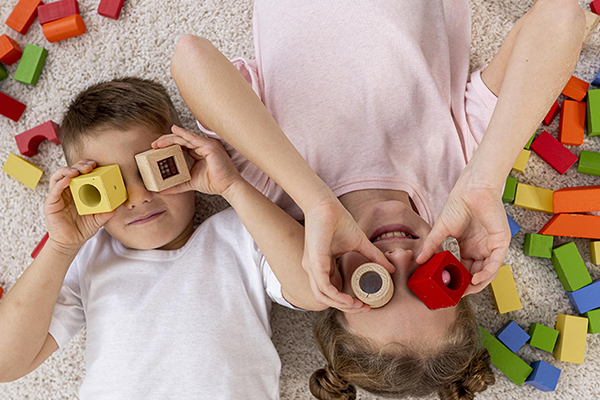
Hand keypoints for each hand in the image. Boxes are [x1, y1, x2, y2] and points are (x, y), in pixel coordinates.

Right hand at [45, 160, 115, 253]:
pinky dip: (60, 183)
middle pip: (70, 171)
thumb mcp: (99, 219)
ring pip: (59, 176)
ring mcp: (58, 196)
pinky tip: (68, 180)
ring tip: (78, 171)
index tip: (96, 165)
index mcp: (79, 191)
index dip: (87, 166)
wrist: (70, 242)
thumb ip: (107, 212)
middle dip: (79, 165)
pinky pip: (54, 190)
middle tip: (90, 166)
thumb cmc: (83, 228)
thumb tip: (117, 206)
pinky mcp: (51, 203)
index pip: (81, 173)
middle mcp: (68, 190)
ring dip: (68, 170)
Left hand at [151, 126, 241, 195]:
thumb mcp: (190, 182)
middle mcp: (204, 146)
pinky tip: (174, 132)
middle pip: (181, 140)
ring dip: (170, 139)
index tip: (156, 149)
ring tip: (158, 142)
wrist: (228, 187)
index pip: (181, 145)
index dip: (168, 146)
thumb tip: (162, 190)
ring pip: (185, 138)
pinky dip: (183, 134)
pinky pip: (193, 138)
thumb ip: (177, 185)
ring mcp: (207, 145)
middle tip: (154, 145)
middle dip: (166, 141)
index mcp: (200, 152)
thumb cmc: (214, 183)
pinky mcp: (210, 146)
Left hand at [302, 196, 395, 312]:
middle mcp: (314, 269)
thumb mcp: (360, 243)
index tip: (365, 302)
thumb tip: (391, 268)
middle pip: (326, 298)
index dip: (347, 300)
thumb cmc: (338, 221)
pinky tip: (350, 300)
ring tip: (358, 306)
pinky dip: (337, 297)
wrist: (326, 205)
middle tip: (364, 308)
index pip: (332, 290)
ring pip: (323, 297)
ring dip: (341, 305)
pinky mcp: (314, 264)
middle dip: (346, 307)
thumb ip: (373, 256)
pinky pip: (323, 288)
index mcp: (322, 265)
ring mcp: (312, 267)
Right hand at [415, 174, 510, 294]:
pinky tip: (476, 280)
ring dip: (477, 284)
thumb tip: (419, 260)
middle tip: (456, 294)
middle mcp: (481, 249)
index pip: (464, 269)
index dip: (457, 281)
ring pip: (487, 272)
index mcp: (469, 248)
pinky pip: (495, 263)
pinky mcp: (500, 242)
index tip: (447, 289)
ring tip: (465, 290)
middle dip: (467, 286)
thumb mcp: (440, 230)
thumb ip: (431, 246)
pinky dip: (486, 274)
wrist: (471, 190)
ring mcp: (492, 247)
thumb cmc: (458, 205)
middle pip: (476, 274)